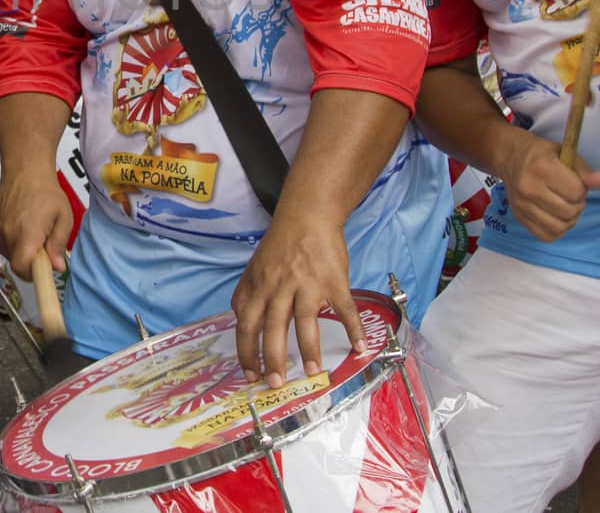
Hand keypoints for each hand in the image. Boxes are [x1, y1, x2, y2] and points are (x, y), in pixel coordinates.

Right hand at [0, 157, 70, 280]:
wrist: (25, 170)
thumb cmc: (46, 191)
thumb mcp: (64, 217)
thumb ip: (59, 245)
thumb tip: (57, 267)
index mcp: (27, 233)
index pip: (22, 269)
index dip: (32, 275)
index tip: (42, 270)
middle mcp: (8, 233)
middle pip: (16, 263)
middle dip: (30, 260)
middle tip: (43, 243)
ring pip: (9, 254)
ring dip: (21, 250)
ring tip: (31, 229)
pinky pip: (1, 243)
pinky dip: (11, 240)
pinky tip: (20, 224)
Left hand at [232, 220, 363, 386]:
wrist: (307, 216)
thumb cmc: (280, 244)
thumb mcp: (254, 267)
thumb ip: (246, 294)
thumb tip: (239, 320)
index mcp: (260, 286)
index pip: (247, 324)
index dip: (247, 352)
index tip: (250, 375)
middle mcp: (280, 286)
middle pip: (273, 327)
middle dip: (273, 359)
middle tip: (276, 383)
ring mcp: (308, 283)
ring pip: (306, 321)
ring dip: (308, 349)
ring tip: (312, 372)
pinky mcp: (333, 280)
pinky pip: (344, 308)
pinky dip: (354, 328)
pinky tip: (360, 347)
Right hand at [494, 126, 599, 241]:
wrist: (511, 158)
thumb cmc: (542, 154)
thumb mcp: (565, 153)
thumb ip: (585, 170)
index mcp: (541, 168)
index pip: (576, 191)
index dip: (581, 188)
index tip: (573, 181)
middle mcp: (528, 188)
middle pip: (569, 211)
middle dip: (576, 204)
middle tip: (570, 194)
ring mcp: (521, 205)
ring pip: (559, 226)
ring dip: (568, 218)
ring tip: (564, 205)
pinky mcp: (519, 218)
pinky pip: (547, 235)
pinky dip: (557, 229)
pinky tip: (555, 216)